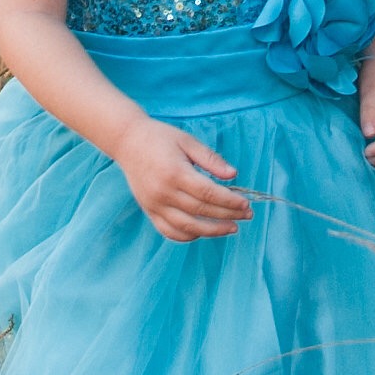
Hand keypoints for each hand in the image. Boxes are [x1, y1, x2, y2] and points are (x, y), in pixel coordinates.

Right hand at [112, 117, 250, 239]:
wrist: (128, 142)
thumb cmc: (161, 138)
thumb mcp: (188, 141)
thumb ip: (211, 159)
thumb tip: (233, 175)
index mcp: (175, 173)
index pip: (208, 193)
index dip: (229, 201)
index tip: (246, 204)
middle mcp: (163, 192)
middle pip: (200, 211)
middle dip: (227, 216)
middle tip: (247, 215)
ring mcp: (154, 204)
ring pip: (186, 226)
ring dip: (211, 231)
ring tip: (231, 228)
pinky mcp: (148, 211)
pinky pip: (169, 231)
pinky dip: (187, 236)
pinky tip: (203, 232)